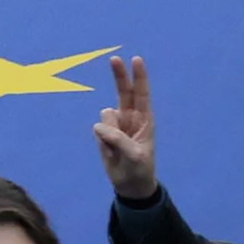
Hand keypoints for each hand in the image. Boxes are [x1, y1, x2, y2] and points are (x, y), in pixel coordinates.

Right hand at [93, 56, 157, 199]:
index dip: (139, 77)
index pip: (141, 93)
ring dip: (109, 132)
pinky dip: (101, 141)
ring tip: (117, 150)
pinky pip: (97, 130)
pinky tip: (109, 152)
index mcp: (145, 119)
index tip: (136, 60)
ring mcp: (116, 124)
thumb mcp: (134, 156)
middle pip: (123, 91)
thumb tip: (99, 126)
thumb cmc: (139, 169)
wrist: (129, 184)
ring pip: (105, 116)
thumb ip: (118, 140)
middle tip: (114, 58)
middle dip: (119, 75)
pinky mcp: (103, 133)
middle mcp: (130, 117)